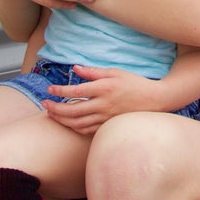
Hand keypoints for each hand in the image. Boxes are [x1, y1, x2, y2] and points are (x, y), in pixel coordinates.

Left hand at [41, 65, 165, 135]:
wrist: (155, 100)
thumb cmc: (134, 83)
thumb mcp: (114, 72)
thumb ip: (93, 72)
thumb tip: (75, 68)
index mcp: (104, 88)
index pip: (75, 91)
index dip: (59, 92)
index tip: (49, 90)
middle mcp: (104, 104)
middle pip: (72, 111)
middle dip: (55, 109)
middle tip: (45, 104)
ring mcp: (106, 117)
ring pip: (77, 124)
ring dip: (62, 120)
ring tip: (52, 114)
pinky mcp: (108, 126)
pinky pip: (87, 131)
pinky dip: (74, 128)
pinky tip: (68, 123)